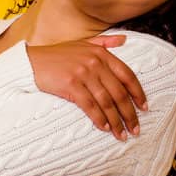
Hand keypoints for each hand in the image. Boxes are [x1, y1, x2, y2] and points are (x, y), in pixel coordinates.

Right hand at [26, 35, 147, 140]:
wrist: (31, 62)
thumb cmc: (58, 55)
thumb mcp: (82, 43)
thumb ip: (104, 42)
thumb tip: (124, 40)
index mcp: (102, 53)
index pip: (128, 75)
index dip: (138, 93)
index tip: (144, 108)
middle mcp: (96, 62)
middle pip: (119, 92)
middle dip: (129, 114)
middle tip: (135, 129)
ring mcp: (83, 73)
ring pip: (106, 102)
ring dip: (116, 121)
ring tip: (121, 135)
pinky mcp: (71, 85)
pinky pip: (90, 106)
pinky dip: (99, 119)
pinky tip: (104, 128)